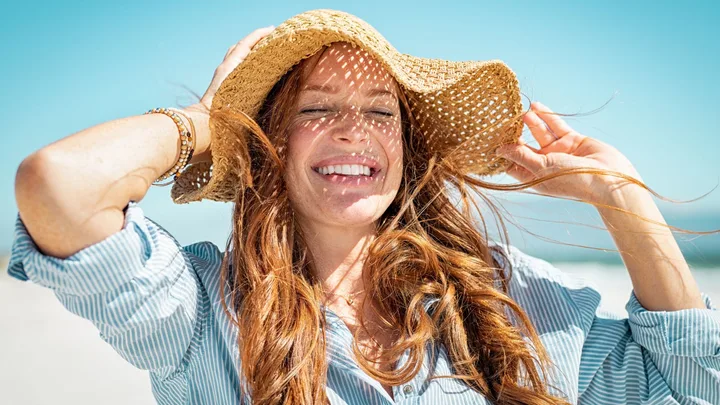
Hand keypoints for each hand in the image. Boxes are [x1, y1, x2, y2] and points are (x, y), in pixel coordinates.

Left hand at [199, 25, 274, 108]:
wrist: (206, 121)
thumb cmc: (223, 108)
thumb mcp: (239, 87)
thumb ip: (249, 75)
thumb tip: (261, 61)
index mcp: (230, 65)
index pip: (245, 44)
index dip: (258, 35)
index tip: (272, 29)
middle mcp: (225, 67)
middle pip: (239, 47)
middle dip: (254, 40)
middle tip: (270, 39)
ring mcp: (222, 75)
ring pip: (236, 56)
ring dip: (249, 51)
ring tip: (264, 52)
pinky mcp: (222, 85)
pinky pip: (235, 67)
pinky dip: (245, 62)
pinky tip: (254, 70)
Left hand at [496, 102, 642, 204]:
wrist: (608, 178)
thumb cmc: (572, 180)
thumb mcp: (541, 167)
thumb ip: (520, 156)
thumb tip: (499, 150)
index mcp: (534, 177)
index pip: (512, 163)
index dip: (501, 152)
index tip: (488, 139)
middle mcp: (544, 164)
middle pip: (524, 146)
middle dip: (514, 134)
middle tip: (502, 120)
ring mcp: (558, 152)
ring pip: (540, 133)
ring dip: (531, 123)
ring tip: (521, 113)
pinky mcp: (572, 140)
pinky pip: (556, 126)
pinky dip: (547, 116)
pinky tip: (536, 107)